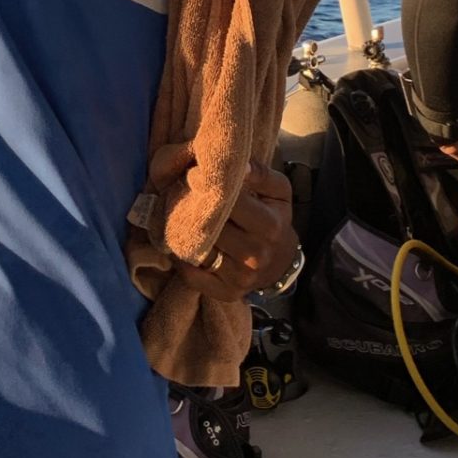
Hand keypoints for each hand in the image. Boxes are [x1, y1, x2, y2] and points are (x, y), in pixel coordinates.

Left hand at [185, 162, 296, 302]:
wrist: (280, 261)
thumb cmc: (275, 218)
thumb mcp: (278, 191)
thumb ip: (260, 173)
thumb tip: (238, 165)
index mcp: (270, 225)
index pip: (230, 202)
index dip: (209, 187)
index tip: (196, 176)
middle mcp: (255, 254)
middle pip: (210, 227)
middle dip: (192, 208)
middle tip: (179, 193)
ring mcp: (240, 277)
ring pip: (198, 249)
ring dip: (182, 231)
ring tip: (177, 214)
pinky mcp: (225, 293)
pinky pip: (191, 274)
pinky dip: (181, 257)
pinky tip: (181, 241)